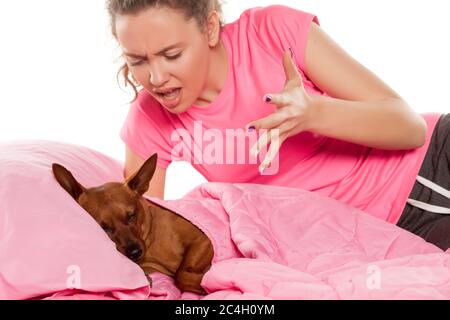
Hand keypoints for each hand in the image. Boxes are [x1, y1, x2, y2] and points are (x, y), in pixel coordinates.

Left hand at [246, 49, 315, 172]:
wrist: (314, 113)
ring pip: (273, 137)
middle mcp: (286, 116)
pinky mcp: (284, 136)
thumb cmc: (300, 95)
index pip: (279, 99)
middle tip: (249, 128)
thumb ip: (288, 66)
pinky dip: (270, 158)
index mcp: (288, 102)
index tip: (265, 98)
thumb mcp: (295, 80)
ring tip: (252, 152)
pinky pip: (276, 148)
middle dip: (262, 125)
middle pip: (273, 121)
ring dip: (263, 144)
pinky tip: (262, 167)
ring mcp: (285, 128)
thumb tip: (285, 48)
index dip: (273, 98)